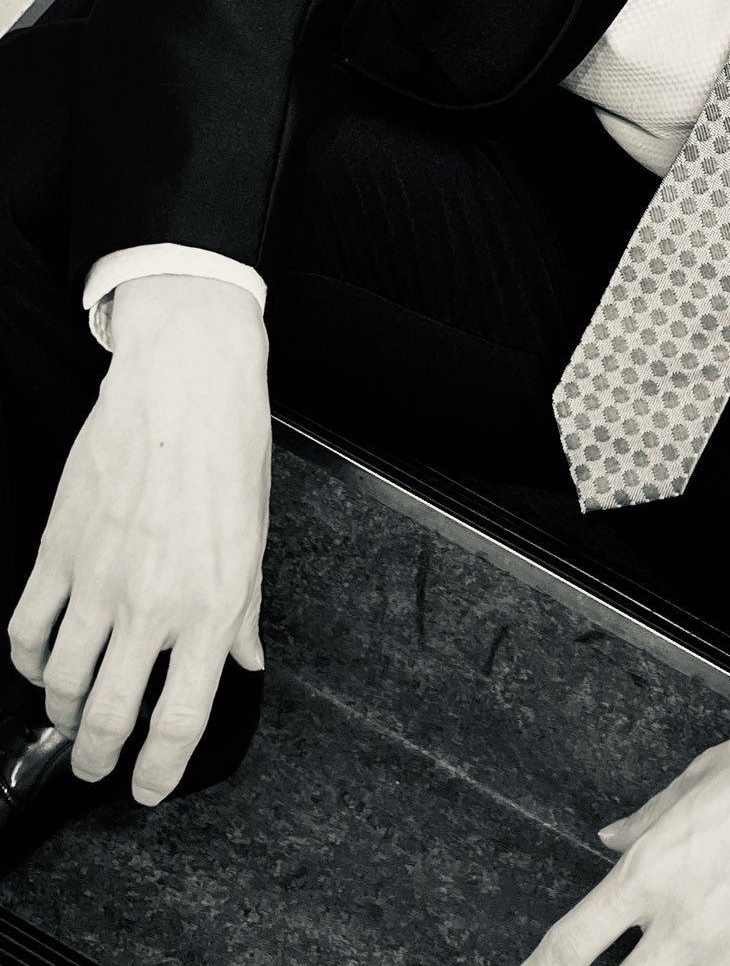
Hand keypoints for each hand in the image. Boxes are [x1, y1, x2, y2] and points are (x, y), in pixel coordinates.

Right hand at [6, 274, 270, 804]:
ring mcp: (98, 582)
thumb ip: (243, 610)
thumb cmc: (230, 451)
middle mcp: (152, 606)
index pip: (181, 718)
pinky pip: (28, 630)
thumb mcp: (255, 537)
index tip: (149, 789)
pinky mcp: (58, 552)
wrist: (184, 386)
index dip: (160, 769)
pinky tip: (40, 663)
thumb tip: (245, 659)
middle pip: (111, 716)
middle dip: (99, 757)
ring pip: (61, 683)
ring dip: (63, 713)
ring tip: (72, 718)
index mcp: (212, 607)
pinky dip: (29, 660)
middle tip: (97, 766)